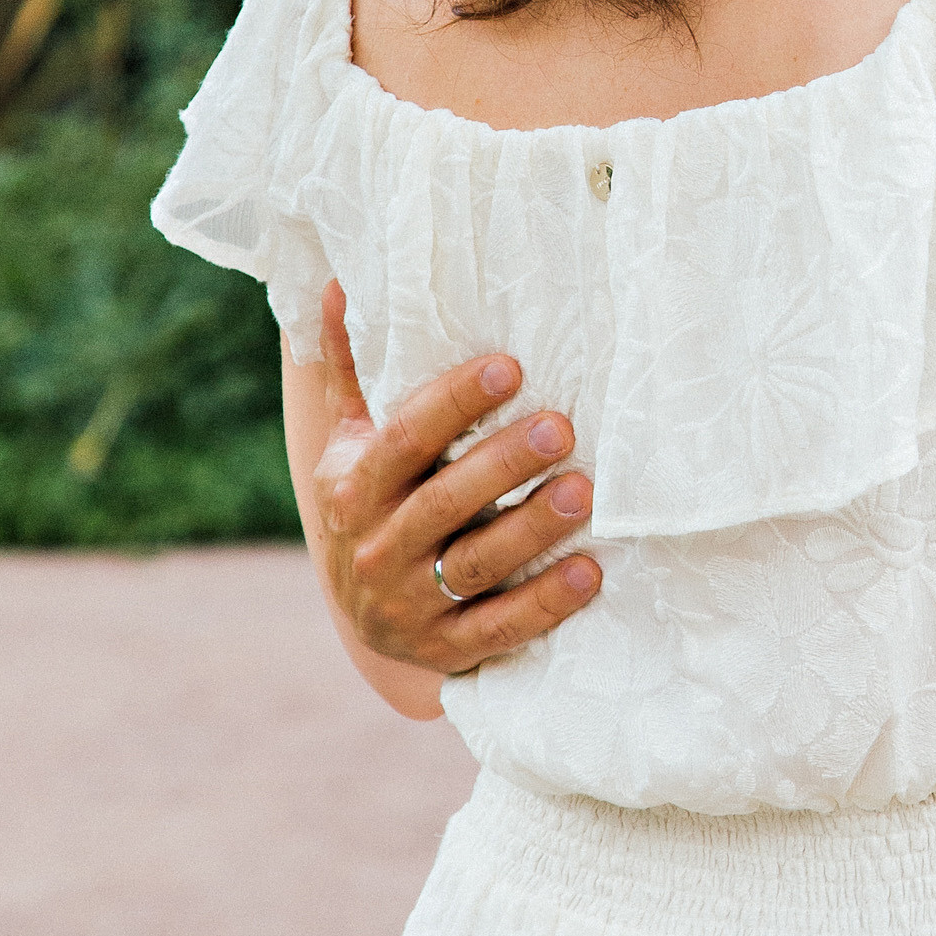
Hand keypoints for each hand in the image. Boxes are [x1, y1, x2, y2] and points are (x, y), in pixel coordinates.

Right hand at [312, 281, 602, 671]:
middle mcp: (375, 551)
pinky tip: (592, 571)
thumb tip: (344, 284)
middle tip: (563, 426)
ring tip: (586, 491)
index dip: (452, 404)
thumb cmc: (373, 504)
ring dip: (534, 528)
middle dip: (505, 464)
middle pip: (445, 503)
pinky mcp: (449, 651)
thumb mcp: (351, 443)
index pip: (403, 442)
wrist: (368, 616)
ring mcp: (411, 607)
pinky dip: (546, 602)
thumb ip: (352, 370)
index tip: (508, 366)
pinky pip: (502, 628)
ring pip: (478, 564)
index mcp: (352, 491)